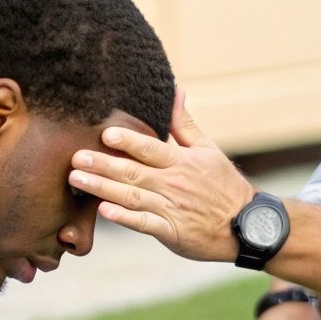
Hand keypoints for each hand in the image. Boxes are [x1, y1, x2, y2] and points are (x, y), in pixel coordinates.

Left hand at [69, 87, 256, 261]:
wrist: (245, 224)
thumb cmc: (223, 185)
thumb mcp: (207, 149)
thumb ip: (184, 122)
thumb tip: (176, 88)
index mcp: (181, 161)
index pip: (150, 147)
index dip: (128, 140)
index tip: (105, 134)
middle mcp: (173, 183)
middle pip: (133, 171)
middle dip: (102, 164)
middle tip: (75, 158)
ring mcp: (171, 208)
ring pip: (132, 196)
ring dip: (103, 188)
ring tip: (77, 180)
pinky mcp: (171, 231)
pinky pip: (145, 224)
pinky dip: (125, 218)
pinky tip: (105, 211)